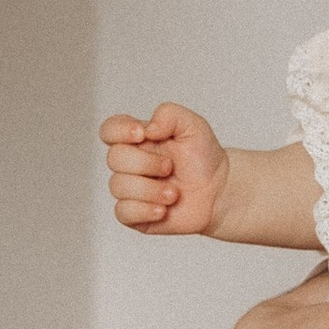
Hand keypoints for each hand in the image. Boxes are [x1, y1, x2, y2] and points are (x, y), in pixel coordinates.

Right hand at [100, 101, 227, 234]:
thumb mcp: (194, 126)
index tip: (142, 135)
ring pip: (118, 186)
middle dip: (145, 163)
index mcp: (138, 139)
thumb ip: (169, 114)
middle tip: (170, 167)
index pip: (109, 130)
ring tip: (173, 193)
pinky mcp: (134, 214)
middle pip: (114, 158)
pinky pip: (123, 212)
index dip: (119, 131)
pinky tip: (162, 209)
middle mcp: (130, 163)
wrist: (218, 191)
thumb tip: (148, 128)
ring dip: (150, 190)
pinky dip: (144, 210)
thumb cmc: (203, 158)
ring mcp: (130, 189)